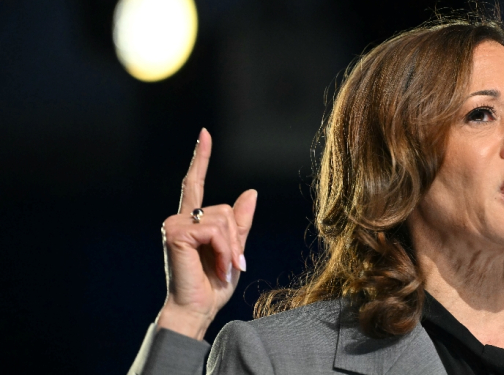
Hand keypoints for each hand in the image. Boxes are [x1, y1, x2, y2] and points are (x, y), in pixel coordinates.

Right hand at [155, 128, 257, 339]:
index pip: (195, 183)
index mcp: (193, 222)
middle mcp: (180, 219)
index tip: (205, 134)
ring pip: (222, 220)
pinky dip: (224, 251)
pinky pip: (214, 231)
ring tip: (225, 269)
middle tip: (232, 265)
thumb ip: (240, 223)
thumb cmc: (213, 285)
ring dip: (231, 248)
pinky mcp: (175, 233)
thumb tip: (250, 192)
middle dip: (236, 240)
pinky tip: (219, 268)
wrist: (197, 309)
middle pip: (224, 210)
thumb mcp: (234, 250)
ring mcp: (175, 224)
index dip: (200, 158)